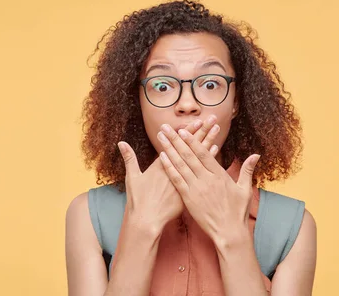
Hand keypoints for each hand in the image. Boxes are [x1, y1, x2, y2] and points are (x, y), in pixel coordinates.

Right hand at [117, 116, 221, 233]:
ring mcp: (183, 179)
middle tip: (212, 118)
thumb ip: (129, 158)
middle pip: (191, 147)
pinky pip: (202, 171)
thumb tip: (121, 143)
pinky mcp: (189, 189)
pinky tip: (215, 151)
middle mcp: (175, 169)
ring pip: (199, 157)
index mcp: (162, 164)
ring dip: (208, 142)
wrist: (147, 220)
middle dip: (202, 131)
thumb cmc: (138, 200)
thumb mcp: (132, 177)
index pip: (177, 144)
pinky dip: (208, 162)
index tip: (197, 120)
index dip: (188, 131)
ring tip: (217, 130)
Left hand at [156, 124, 259, 245]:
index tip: (183, 130)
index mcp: (219, 175)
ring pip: (180, 165)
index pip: (203, 153)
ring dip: (169, 149)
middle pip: (188, 155)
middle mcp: (206, 179)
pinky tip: (161, 158)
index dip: (192, 140)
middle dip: (176, 139)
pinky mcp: (188, 198)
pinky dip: (169, 168)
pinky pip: (177, 180)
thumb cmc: (238, 211)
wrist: (229, 233)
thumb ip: (247, 170)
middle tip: (166, 127)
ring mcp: (196, 188)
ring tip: (160, 137)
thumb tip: (255, 155)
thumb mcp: (245, 189)